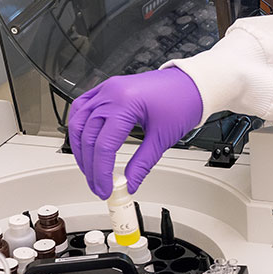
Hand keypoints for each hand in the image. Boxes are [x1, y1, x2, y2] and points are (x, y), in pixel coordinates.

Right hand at [68, 68, 203, 198]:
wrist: (193, 84)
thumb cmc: (183, 101)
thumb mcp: (162, 138)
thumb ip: (142, 164)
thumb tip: (129, 183)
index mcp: (125, 103)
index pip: (103, 146)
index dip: (101, 173)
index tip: (105, 189)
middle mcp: (111, 93)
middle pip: (87, 136)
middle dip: (90, 166)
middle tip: (97, 185)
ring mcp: (107, 89)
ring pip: (78, 121)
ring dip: (80, 148)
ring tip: (89, 168)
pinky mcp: (108, 89)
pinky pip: (83, 107)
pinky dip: (79, 126)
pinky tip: (83, 141)